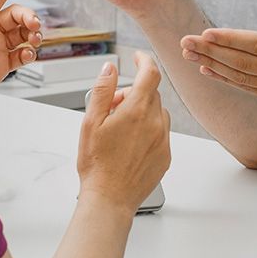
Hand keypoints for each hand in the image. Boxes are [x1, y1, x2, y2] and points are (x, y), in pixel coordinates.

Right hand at [78, 52, 171, 216]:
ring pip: (157, 112)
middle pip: (150, 93)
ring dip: (142, 111)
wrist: (110, 199)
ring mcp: (163, 140)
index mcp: (136, 111)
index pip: (150, 73)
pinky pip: (161, 131)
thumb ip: (103, 90)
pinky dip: (148, 129)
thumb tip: (110, 68)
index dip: (144, 60)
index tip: (138, 58)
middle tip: (112, 107)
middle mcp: (155, 123)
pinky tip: (130, 144)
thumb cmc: (97, 165)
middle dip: (133, 92)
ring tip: (120, 128)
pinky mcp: (166, 155)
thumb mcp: (90, 122)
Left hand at [179, 0, 256, 130]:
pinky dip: (227, 79)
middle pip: (242, 62)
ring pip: (241, 76)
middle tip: (184, 41)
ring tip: (188, 55)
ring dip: (213, 64)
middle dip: (211, 51)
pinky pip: (249, 88)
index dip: (230, 40)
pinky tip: (209, 71)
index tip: (207, 33)